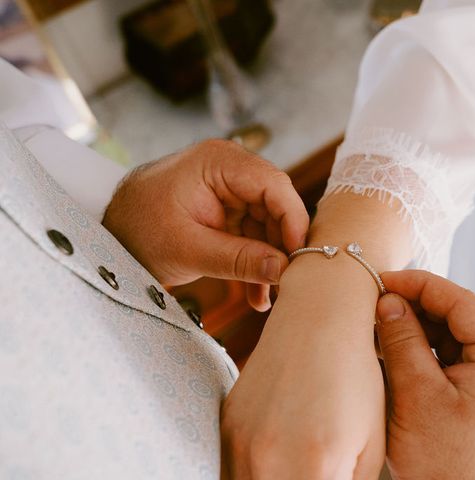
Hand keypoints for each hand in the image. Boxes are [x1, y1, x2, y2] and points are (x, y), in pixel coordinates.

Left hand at [102, 139, 308, 310]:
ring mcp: (229, 190)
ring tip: (266, 296)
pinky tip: (256, 293)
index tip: (298, 256)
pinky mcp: (226, 210)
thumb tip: (283, 268)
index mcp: (219, 162)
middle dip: (280, 246)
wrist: (110, 237)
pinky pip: (252, 234)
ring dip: (268, 261)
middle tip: (286, 282)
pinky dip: (254, 262)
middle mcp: (229, 170)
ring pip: (267, 225)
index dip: (292, 220)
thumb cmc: (137, 230)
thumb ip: (239, 259)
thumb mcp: (189, 249)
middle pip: (275, 206)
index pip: (274, 185)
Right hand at [220, 253, 385, 478]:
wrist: (319, 318)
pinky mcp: (228, 425)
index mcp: (316, 465)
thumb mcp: (370, 443)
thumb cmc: (357, 376)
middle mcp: (268, 457)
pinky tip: (277, 464)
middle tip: (318, 475)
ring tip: (303, 468)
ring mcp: (241, 440)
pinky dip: (254, 476)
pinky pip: (231, 470)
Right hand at [376, 270, 474, 479]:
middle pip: (459, 317)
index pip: (462, 302)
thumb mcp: (417, 395)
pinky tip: (396, 351)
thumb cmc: (446, 466)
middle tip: (376, 305)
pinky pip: (454, 359)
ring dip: (417, 331)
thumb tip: (388, 301)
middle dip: (416, 309)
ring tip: (380, 329)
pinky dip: (425, 353)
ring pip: (454, 337)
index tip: (384, 280)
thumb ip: (403, 340)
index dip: (419, 286)